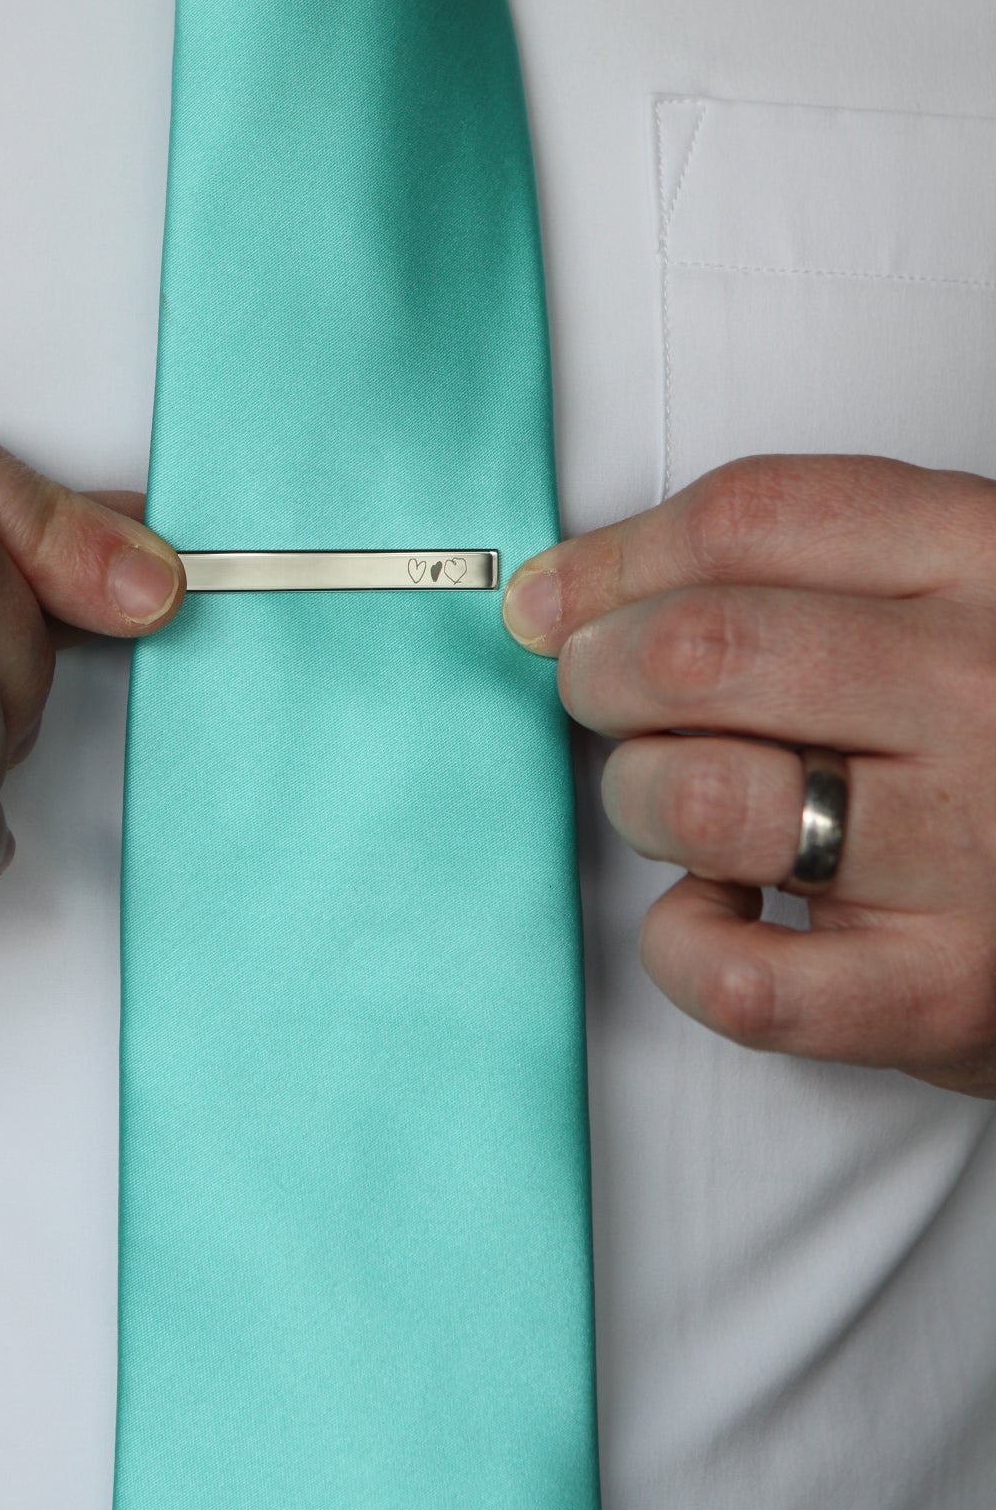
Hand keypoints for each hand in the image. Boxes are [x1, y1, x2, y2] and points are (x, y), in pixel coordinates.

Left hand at [503, 455, 995, 1098]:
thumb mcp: (937, 597)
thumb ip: (785, 568)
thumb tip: (562, 594)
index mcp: (981, 560)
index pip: (746, 521)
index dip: (612, 561)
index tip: (555, 599)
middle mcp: (977, 690)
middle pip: (699, 648)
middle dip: (600, 672)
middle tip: (602, 695)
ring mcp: (966, 846)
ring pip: (696, 798)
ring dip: (640, 799)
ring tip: (677, 802)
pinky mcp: (942, 988)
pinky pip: (740, 977)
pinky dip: (685, 946)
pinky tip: (721, 908)